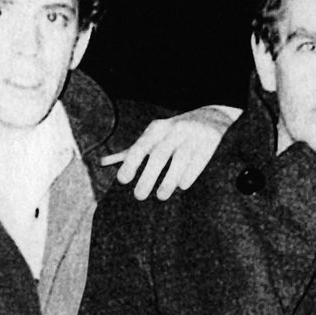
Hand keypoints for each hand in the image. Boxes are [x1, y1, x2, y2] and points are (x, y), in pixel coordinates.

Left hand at [103, 106, 240, 198]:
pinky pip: (199, 160)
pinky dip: (191, 173)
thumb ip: (131, 152)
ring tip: (161, 196)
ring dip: (169, 178)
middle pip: (159, 154)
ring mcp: (193, 135)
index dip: (131, 163)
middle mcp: (174, 130)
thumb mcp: (152, 138)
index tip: (122, 180)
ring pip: (180, 158)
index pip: (141, 146)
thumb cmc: (174, 135)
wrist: (213, 118)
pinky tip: (183, 186)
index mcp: (157, 129)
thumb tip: (103, 163)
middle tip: (139, 196)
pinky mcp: (211, 142)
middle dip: (148, 176)